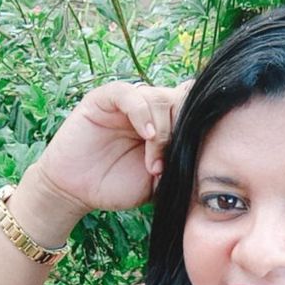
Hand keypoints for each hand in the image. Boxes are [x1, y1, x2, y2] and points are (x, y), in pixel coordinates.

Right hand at [30, 80, 192, 215]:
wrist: (78, 191)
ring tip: (153, 164)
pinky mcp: (104, 99)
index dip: (201, 126)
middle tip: (168, 166)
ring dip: (161, 132)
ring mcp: (128, 102)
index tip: (201, 155)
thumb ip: (180, 168)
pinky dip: (141, 112)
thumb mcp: (158, 182)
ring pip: (159, 97)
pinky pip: (128, 93)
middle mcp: (150, 110)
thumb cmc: (117, 186)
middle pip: (181, 101)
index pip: (193, 110)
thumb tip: (207, 160)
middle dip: (181, 132)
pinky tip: (145, 135)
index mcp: (166, 125)